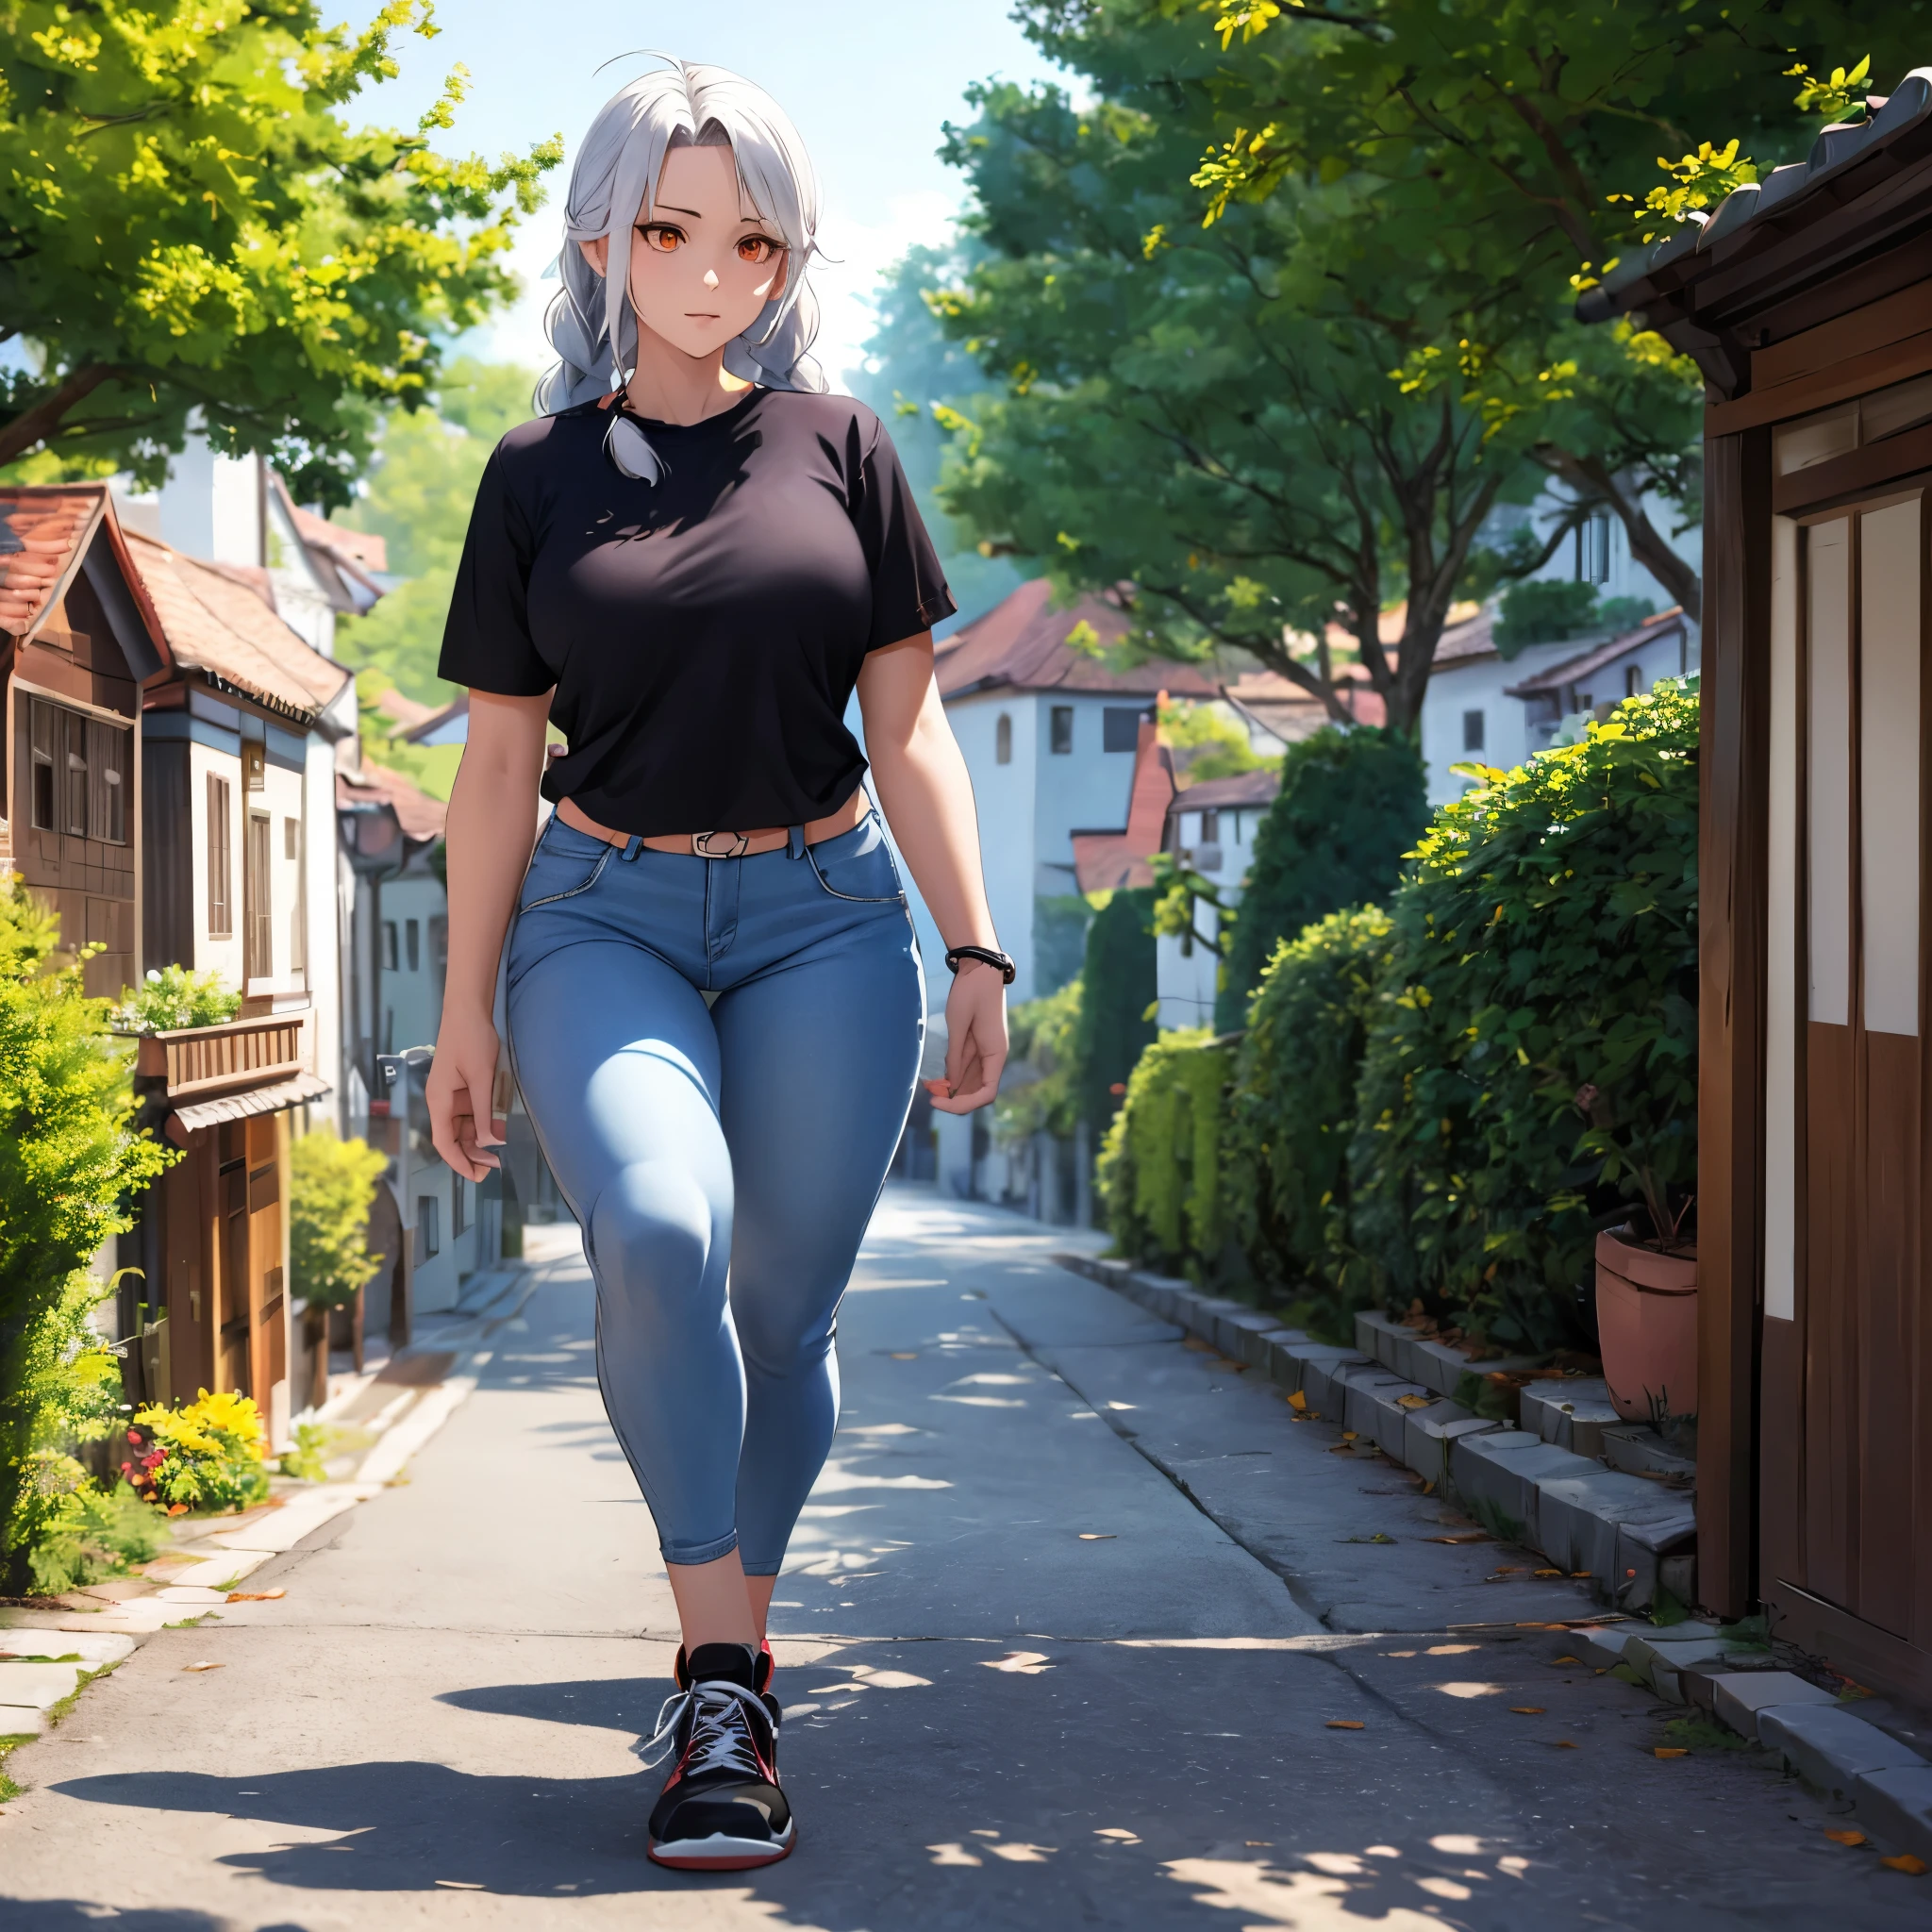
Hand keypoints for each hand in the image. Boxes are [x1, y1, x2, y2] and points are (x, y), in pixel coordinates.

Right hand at [428, 1008, 507, 1181]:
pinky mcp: (462, 1089)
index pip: (444, 1142)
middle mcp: (442, 1102)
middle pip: (452, 1138)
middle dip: (470, 1155)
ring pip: (462, 1128)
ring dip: (476, 1142)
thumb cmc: (472, 1041)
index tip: (476, 1176)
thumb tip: (490, 1142)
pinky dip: (480, 1125)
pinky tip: (495, 1132)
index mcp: (439, 1101)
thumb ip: (485, 1111)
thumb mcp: (481, 1078)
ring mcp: (452, 1096)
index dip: (458, 1162)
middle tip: (493, 1169)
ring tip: (496, 1156)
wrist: (468, 1011)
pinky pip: (469, 1114)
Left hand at [925, 958, 1007, 1113]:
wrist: (980, 967)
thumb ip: (955, 1056)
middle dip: (954, 1097)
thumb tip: (951, 1084)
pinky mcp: (978, 1045)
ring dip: (952, 1088)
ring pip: (971, 1081)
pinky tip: (937, 1075)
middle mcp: (994, 1056)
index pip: (986, 1094)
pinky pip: (967, 1068)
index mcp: (996, 1053)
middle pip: (977, 1090)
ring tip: (929, 1086)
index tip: (938, 1101)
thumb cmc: (971, 992)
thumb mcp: (958, 1024)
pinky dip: (953, 1075)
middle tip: (929, 1094)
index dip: (963, 1104)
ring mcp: (986, 1051)